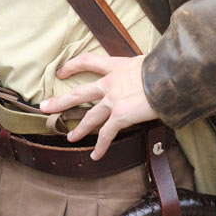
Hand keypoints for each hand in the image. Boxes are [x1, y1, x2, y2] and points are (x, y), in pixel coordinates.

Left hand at [40, 53, 157, 159]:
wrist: (171, 76)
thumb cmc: (166, 66)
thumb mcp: (149, 60)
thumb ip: (142, 66)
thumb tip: (149, 67)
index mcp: (117, 66)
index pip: (89, 61)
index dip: (73, 65)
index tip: (61, 71)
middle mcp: (111, 82)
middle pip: (79, 93)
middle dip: (60, 101)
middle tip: (45, 107)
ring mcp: (114, 100)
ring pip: (90, 116)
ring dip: (79, 128)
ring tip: (69, 137)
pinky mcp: (121, 115)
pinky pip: (107, 134)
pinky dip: (100, 146)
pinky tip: (96, 156)